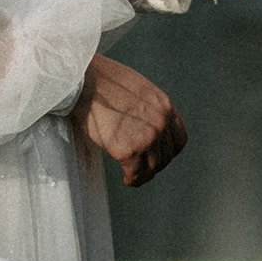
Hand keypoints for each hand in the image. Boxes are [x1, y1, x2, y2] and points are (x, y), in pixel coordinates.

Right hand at [73, 53, 186, 186]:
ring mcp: (147, 137)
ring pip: (153, 168)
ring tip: (134, 176)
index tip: (158, 156)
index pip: (179, 138)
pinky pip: (136, 174)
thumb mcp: (138, 89)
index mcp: (164, 105)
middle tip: (143, 169)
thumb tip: (144, 124)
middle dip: (155, 164)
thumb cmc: (102, 81)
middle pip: (167, 155)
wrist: (83, 82)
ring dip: (144, 174)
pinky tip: (126, 179)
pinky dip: (132, 179)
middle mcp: (161, 122)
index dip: (168, 151)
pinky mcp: (129, 150)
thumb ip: (147, 108)